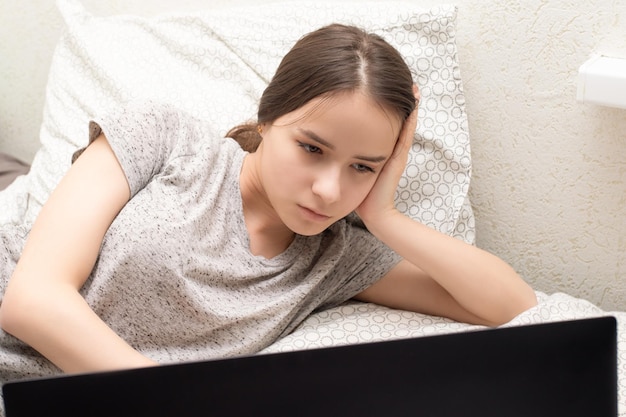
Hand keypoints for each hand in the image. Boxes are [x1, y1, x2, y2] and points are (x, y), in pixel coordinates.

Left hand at [356, 85, 418, 227]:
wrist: (374, 214)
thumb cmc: (359, 196)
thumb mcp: (350, 171)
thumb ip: (344, 159)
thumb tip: (326, 146)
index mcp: (380, 151)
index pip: (385, 124)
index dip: (385, 106)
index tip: (384, 86)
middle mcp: (391, 149)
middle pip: (397, 119)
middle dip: (398, 100)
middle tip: (403, 79)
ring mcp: (397, 153)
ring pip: (404, 123)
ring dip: (408, 105)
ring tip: (412, 86)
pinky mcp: (399, 157)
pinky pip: (406, 133)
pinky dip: (410, 118)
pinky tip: (412, 103)